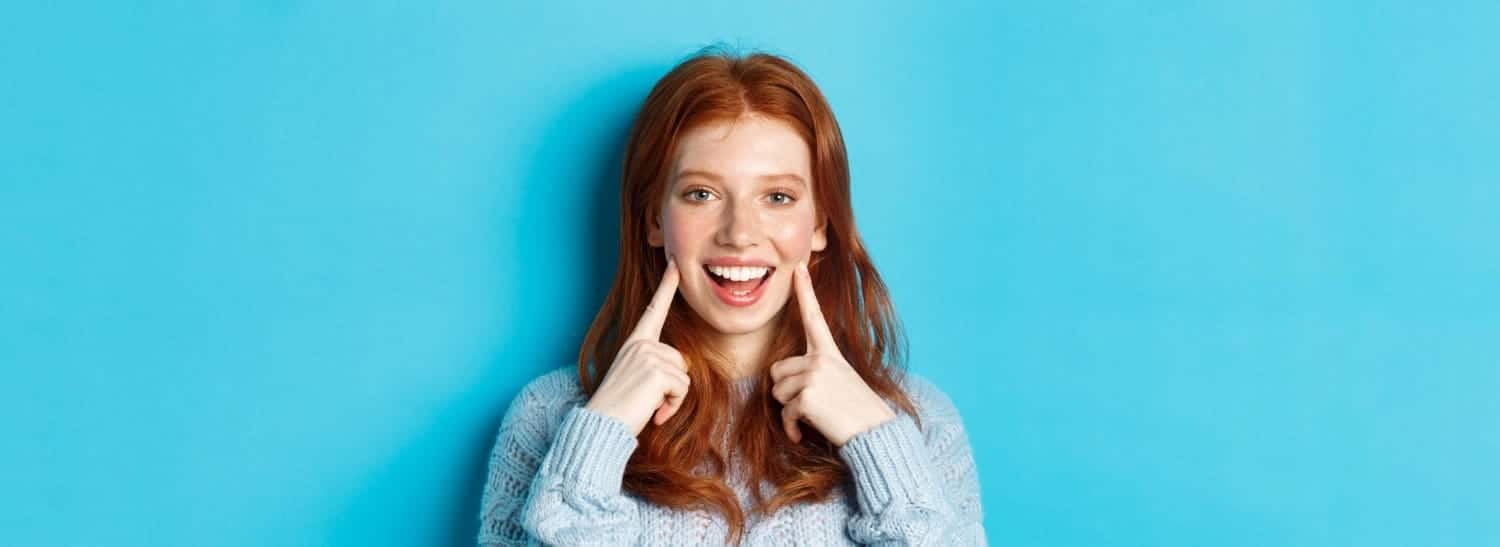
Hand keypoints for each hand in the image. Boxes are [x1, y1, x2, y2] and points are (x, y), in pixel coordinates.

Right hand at [584, 256, 691, 435]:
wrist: (600, 426)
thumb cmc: (619, 409)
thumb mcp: (637, 380)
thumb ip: (656, 366)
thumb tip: (682, 368)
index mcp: (634, 343)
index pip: (654, 309)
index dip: (667, 286)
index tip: (675, 263)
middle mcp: (640, 344)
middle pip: (681, 360)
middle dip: (674, 386)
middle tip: (650, 401)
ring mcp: (648, 355)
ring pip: (684, 376)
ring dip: (673, 399)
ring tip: (649, 407)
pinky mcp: (656, 371)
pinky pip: (682, 389)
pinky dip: (673, 406)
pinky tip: (654, 414)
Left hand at [769, 260, 897, 446]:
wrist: (876, 433)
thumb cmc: (856, 412)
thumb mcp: (840, 382)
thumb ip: (814, 373)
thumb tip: (781, 380)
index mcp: (830, 353)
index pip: (814, 317)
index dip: (805, 291)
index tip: (799, 267)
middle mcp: (821, 359)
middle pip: (777, 371)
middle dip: (785, 391)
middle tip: (810, 404)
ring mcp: (814, 375)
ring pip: (777, 393)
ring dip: (789, 410)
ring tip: (815, 415)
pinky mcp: (807, 396)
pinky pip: (784, 413)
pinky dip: (791, 428)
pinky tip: (802, 434)